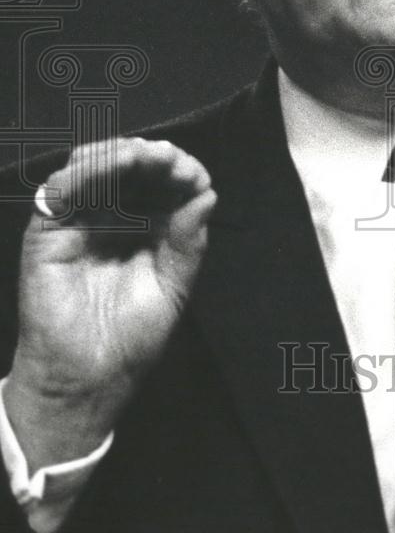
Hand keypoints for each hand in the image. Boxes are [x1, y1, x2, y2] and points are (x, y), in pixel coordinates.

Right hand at [4, 137, 216, 469]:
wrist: (87, 379)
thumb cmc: (131, 339)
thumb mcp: (173, 288)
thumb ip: (189, 243)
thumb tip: (207, 195)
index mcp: (147, 226)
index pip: (163, 182)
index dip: (180, 170)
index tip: (195, 176)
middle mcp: (114, 216)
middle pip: (129, 164)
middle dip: (152, 155)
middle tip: (169, 159)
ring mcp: (80, 220)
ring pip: (94, 165)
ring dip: (119, 153)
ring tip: (141, 157)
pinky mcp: (48, 231)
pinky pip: (60, 190)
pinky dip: (84, 172)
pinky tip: (108, 170)